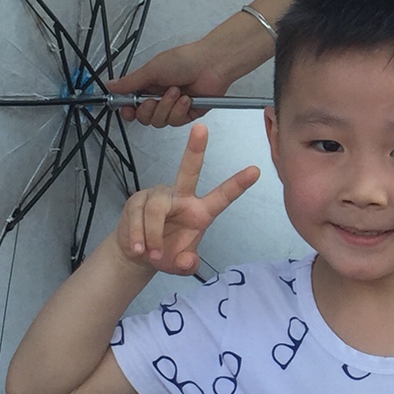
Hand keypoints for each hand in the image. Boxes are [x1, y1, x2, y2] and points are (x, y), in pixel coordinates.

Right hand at [109, 38, 238, 126]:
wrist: (212, 64)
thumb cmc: (185, 60)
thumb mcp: (153, 69)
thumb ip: (131, 82)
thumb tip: (111, 85)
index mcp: (149, 84)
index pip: (132, 104)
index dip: (128, 110)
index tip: (128, 109)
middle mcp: (160, 96)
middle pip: (144, 117)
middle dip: (149, 110)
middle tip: (153, 99)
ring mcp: (174, 106)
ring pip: (160, 121)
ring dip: (167, 106)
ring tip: (176, 92)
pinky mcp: (187, 113)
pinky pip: (176, 121)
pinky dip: (180, 110)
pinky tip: (186, 98)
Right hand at [114, 124, 259, 274]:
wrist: (137, 255)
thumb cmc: (166, 253)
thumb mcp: (180, 264)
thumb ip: (187, 264)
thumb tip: (187, 261)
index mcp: (200, 211)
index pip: (222, 196)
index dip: (238, 184)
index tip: (256, 171)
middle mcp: (181, 198)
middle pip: (188, 171)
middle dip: (195, 149)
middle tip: (202, 129)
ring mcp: (158, 196)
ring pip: (156, 209)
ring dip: (152, 235)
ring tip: (151, 253)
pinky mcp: (137, 200)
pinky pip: (137, 216)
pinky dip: (137, 236)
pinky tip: (139, 248)